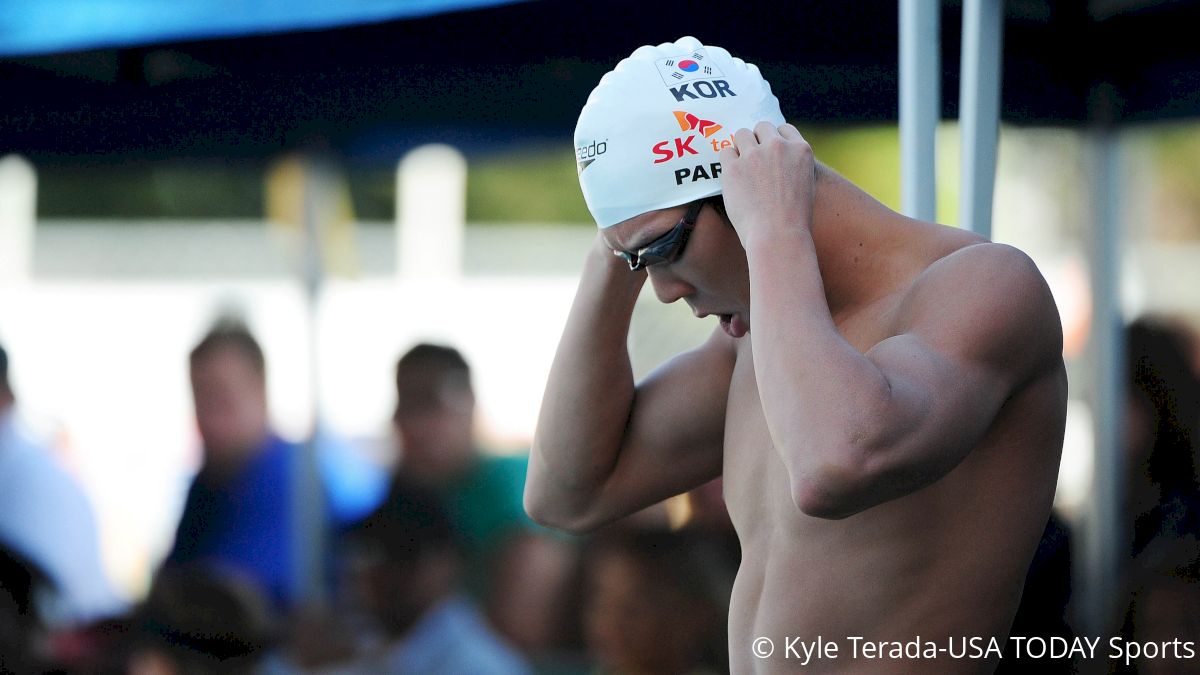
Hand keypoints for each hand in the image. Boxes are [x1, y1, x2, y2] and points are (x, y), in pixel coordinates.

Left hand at [717, 122, 815, 247]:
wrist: (778, 237)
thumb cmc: (793, 221)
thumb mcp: (806, 186)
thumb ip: (794, 167)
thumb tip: (777, 161)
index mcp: (801, 150)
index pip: (784, 130)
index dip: (775, 141)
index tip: (770, 154)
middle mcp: (778, 147)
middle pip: (762, 127)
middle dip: (757, 141)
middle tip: (753, 162)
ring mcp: (755, 155)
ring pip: (742, 134)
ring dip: (741, 148)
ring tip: (742, 168)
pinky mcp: (734, 167)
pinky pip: (725, 152)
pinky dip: (728, 162)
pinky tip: (732, 178)